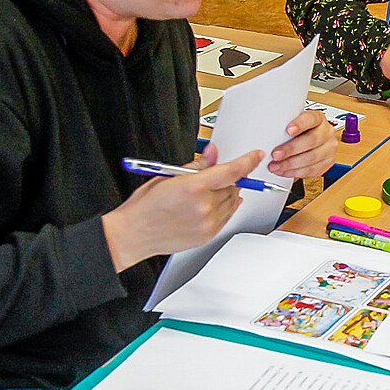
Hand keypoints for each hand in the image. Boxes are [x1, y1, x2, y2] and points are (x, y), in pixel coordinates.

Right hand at [102, 145, 263, 269]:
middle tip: (212, 176)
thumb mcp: (168, 176)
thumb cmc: (146, 206)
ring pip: (232, 202)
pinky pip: (227, 217)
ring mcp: (207, 223)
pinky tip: (209, 205)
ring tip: (207, 192)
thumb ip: (196, 165)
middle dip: (228, 178)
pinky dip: (224, 208)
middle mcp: (204, 206)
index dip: (247, 162)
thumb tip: (212, 154)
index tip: (255, 156)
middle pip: (233, 186)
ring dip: (227, 193)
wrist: (134, 234)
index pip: (231, 171)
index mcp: (193, 187)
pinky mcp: (208, 235)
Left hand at [270, 110, 337, 179]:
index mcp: (318, 118)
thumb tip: (267, 132)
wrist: (309, 139)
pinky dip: (296, 172)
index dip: (300, 124)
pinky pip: (312, 170)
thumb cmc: (298, 131)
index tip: (288, 130)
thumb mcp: (292, 122)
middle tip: (276, 154)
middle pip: (311, 140)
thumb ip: (284, 125)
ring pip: (312, 158)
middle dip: (291, 149)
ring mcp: (329, 148)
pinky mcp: (327, 163)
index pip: (311, 119)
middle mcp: (326, 132)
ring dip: (291, 164)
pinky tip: (285, 171)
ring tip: (277, 166)